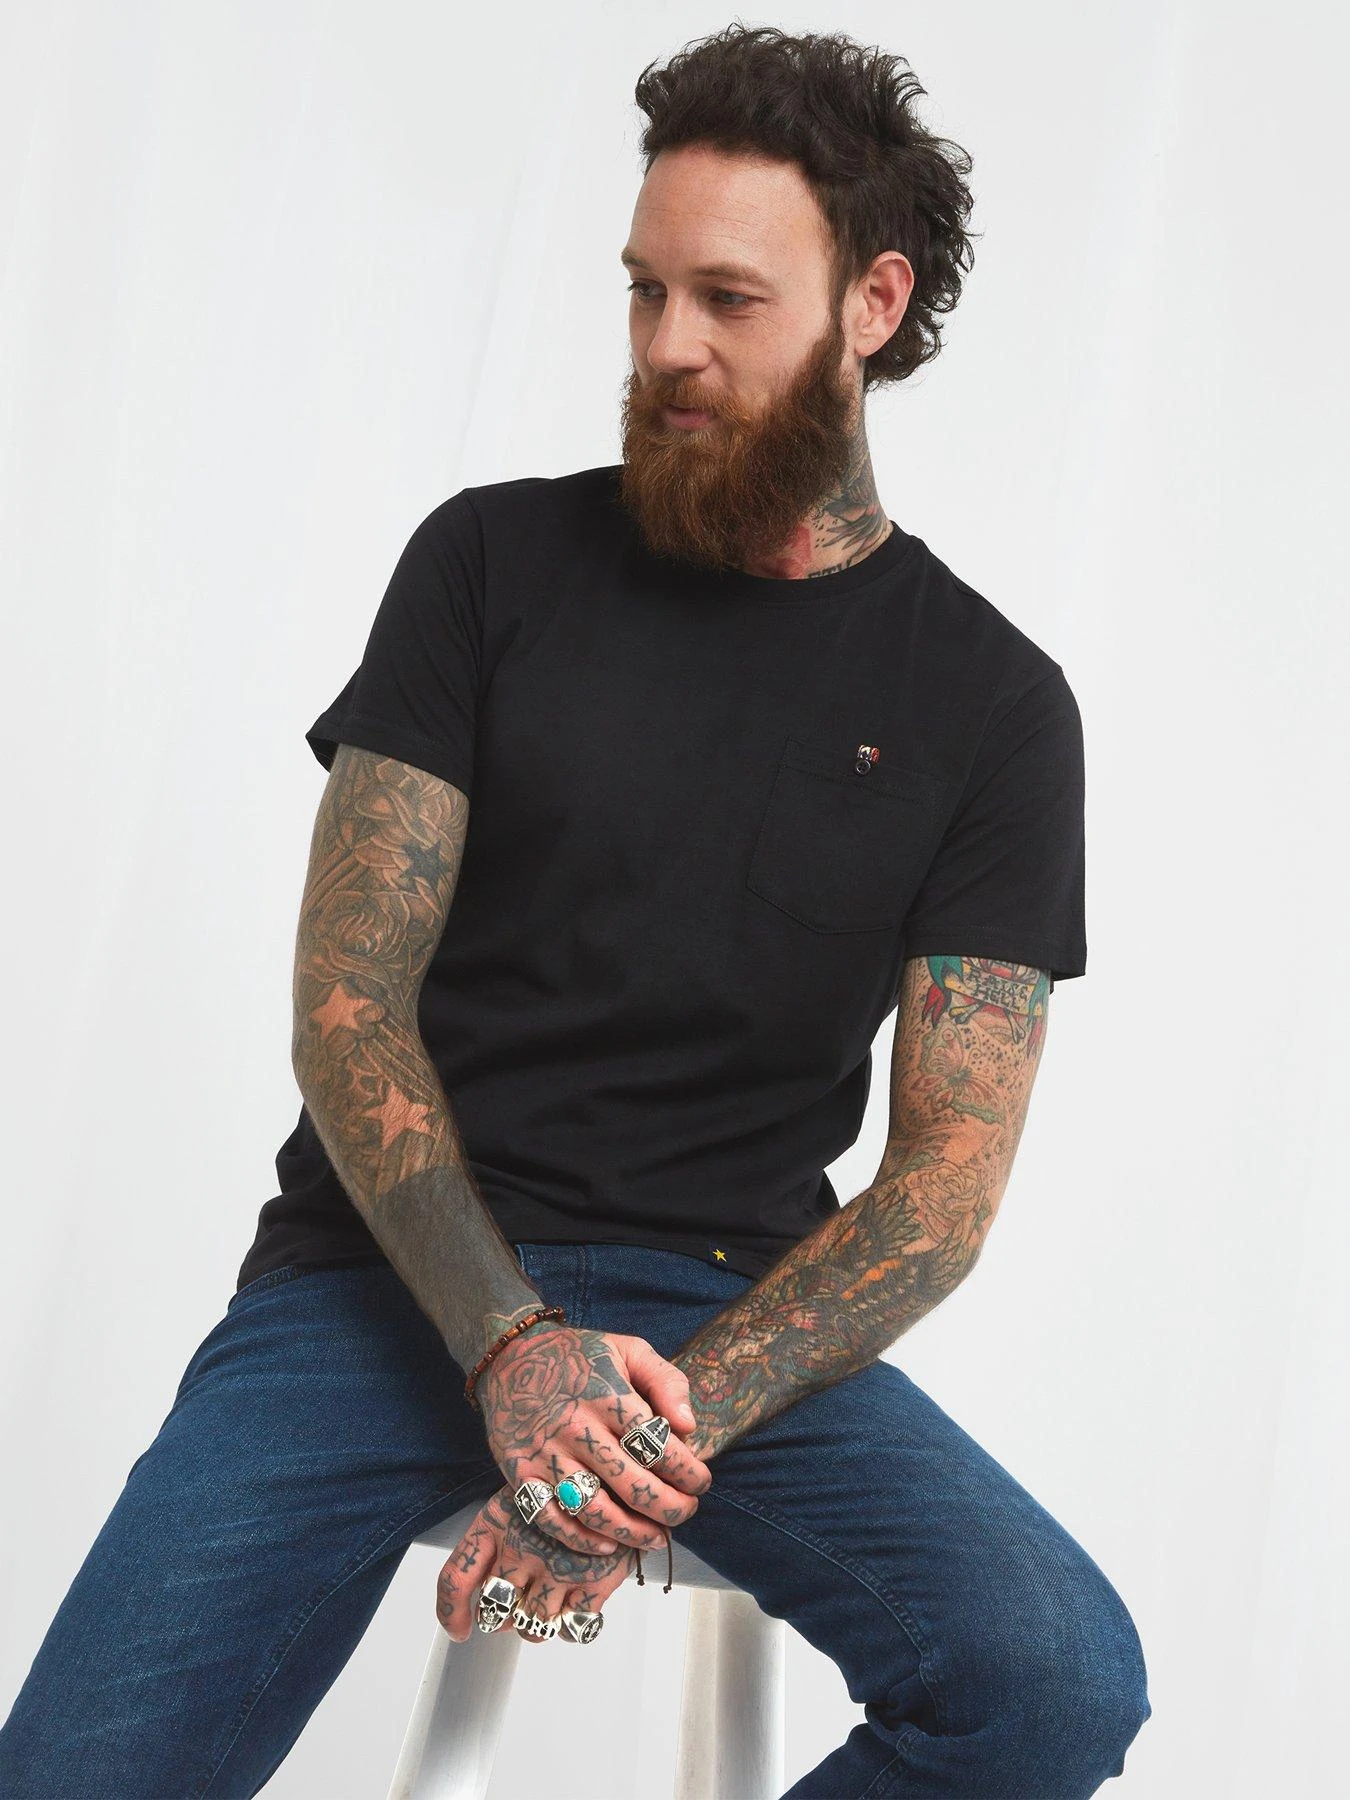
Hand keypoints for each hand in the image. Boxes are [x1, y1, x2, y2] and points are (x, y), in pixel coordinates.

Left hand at [437, 1484, 635, 1644]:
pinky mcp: (594, 1584)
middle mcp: (521, 1549)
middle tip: (519, 1606)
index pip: (456, 1579)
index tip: (462, 1630)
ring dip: (539, 1623)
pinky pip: (573, 1629)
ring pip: (534, 1627)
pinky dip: (572, 1624)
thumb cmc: (572, 1482)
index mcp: (496, 1522)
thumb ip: (504, 1534)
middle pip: (497, 1611)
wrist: (629, 1469)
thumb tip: (493, 1590)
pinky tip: (577, 1603)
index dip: (452, 1613)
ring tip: (552, 1601)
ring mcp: (557, 1569)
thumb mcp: (526, 1492)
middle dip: (505, 1616)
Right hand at [474, 1321, 711, 1554]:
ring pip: (596, 1511)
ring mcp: (547, 1456)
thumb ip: (666, 1381)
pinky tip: (609, 1545)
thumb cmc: (579, 1355)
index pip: (658, 1446)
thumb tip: (689, 1426)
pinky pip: (553, 1520)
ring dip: (633, 1533)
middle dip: (671, 1508)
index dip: (688, 1473)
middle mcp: (578, 1430)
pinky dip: (583, 1541)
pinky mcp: (521, 1475)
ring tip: (657, 1537)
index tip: (701, 1483)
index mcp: (608, 1397)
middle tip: (687, 1512)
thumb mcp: (628, 1349)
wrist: (510, 1357)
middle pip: (633, 1486)